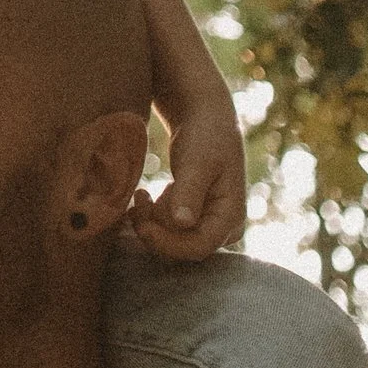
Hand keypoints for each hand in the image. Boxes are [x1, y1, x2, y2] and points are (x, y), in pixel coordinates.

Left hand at [126, 89, 247, 256]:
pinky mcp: (193, 219)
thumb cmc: (206, 135)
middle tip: (136, 201)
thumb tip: (183, 224)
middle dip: (155, 231)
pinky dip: (152, 217)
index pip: (199, 247)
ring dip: (150, 222)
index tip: (142, 226)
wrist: (204, 118)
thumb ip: (189, 192)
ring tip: (141, 193)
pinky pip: (167, 230)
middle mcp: (223, 227)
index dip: (168, 244)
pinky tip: (145, 196)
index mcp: (231, 216)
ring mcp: (208, 224)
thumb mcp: (197, 161)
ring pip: (172, 240)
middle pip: (183, 248)